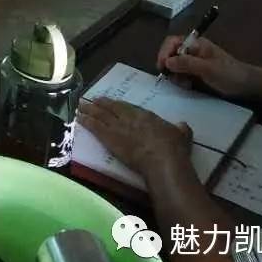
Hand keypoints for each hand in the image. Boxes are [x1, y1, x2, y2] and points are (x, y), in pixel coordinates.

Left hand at [77, 97, 191, 183]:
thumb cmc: (173, 148)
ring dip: (89, 110)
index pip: (128, 107)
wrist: (162, 160)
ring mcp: (118, 127)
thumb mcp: (181, 135)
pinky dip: (86, 122)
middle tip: (91, 100)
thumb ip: (180, 129)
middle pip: (111, 108)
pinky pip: (95, 128)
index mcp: (145, 116)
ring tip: (80, 106)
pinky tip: (79, 119)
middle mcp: (129, 118)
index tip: (111, 103)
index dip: (117, 105)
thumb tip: (182, 125)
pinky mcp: (110, 139)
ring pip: (100, 116)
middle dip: (100, 104)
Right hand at [157, 35, 252, 97]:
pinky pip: (182, 73)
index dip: (164, 52)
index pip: (172, 42)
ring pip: (175, 64)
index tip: (162, 67)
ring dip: (175, 74)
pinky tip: (187, 86)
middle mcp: (193, 50)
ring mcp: (195, 60)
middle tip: (171, 79)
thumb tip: (167, 62)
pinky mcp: (197, 71)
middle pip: (171, 53)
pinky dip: (181, 79)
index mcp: (196, 43)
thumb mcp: (208, 68)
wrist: (247, 86)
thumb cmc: (229, 74)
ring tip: (183, 84)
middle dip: (169, 66)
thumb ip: (187, 63)